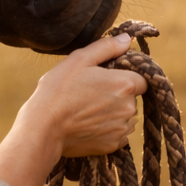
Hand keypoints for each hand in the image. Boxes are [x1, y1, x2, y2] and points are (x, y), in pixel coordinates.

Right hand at [0, 34, 147, 185]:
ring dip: (115, 112)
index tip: (110, 77)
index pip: (141, 79)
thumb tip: (127, 39)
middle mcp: (128, 108)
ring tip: (89, 109)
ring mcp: (121, 129)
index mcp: (124, 84)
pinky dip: (108, 129)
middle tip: (93, 92)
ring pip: (126, 116)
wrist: (44, 128)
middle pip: (132, 98)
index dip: (126, 76)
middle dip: (118, 94)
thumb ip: (107, 47)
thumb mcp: (80, 59)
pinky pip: (118, 134)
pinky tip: (89, 124)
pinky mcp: (112, 146)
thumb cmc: (59, 90)